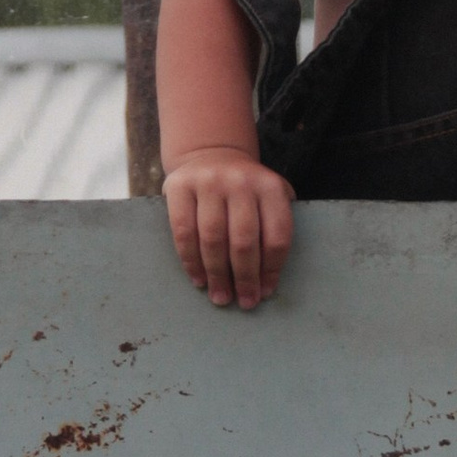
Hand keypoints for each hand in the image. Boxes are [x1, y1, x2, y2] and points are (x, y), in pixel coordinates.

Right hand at [163, 152, 294, 310]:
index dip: (271, 269)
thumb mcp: (270, 195)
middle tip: (244, 302)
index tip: (265, 292)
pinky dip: (191, 261)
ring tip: (220, 297)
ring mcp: (208, 182)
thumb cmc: (245, 189)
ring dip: (217, 275)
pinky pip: (184, 232)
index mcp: (270, 186)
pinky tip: (198, 279)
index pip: (276, 235)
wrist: (211, 154)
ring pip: (213, 239)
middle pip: (244, 240)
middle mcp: (240, 181)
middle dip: (245, 278)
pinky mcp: (179, 186)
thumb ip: (275, 224)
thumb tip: (269, 278)